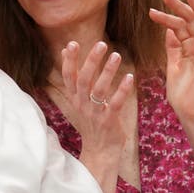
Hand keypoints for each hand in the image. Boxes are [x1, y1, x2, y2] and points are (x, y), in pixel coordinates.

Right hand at [59, 41, 133, 190]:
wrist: (99, 150)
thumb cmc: (91, 119)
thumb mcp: (78, 97)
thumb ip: (73, 74)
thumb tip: (64, 51)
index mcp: (74, 97)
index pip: (68, 76)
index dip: (69, 60)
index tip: (72, 43)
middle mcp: (82, 103)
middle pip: (83, 79)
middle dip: (91, 60)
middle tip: (101, 44)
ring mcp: (94, 113)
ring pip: (99, 90)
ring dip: (108, 71)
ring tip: (116, 55)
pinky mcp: (108, 121)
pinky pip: (115, 104)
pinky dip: (122, 90)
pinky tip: (129, 77)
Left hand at [148, 0, 193, 123]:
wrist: (189, 111)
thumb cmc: (181, 92)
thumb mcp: (172, 65)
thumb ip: (173, 48)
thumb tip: (169, 30)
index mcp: (189, 50)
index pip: (179, 28)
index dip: (168, 17)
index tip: (153, 9)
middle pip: (189, 22)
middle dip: (177, 7)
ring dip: (191, 8)